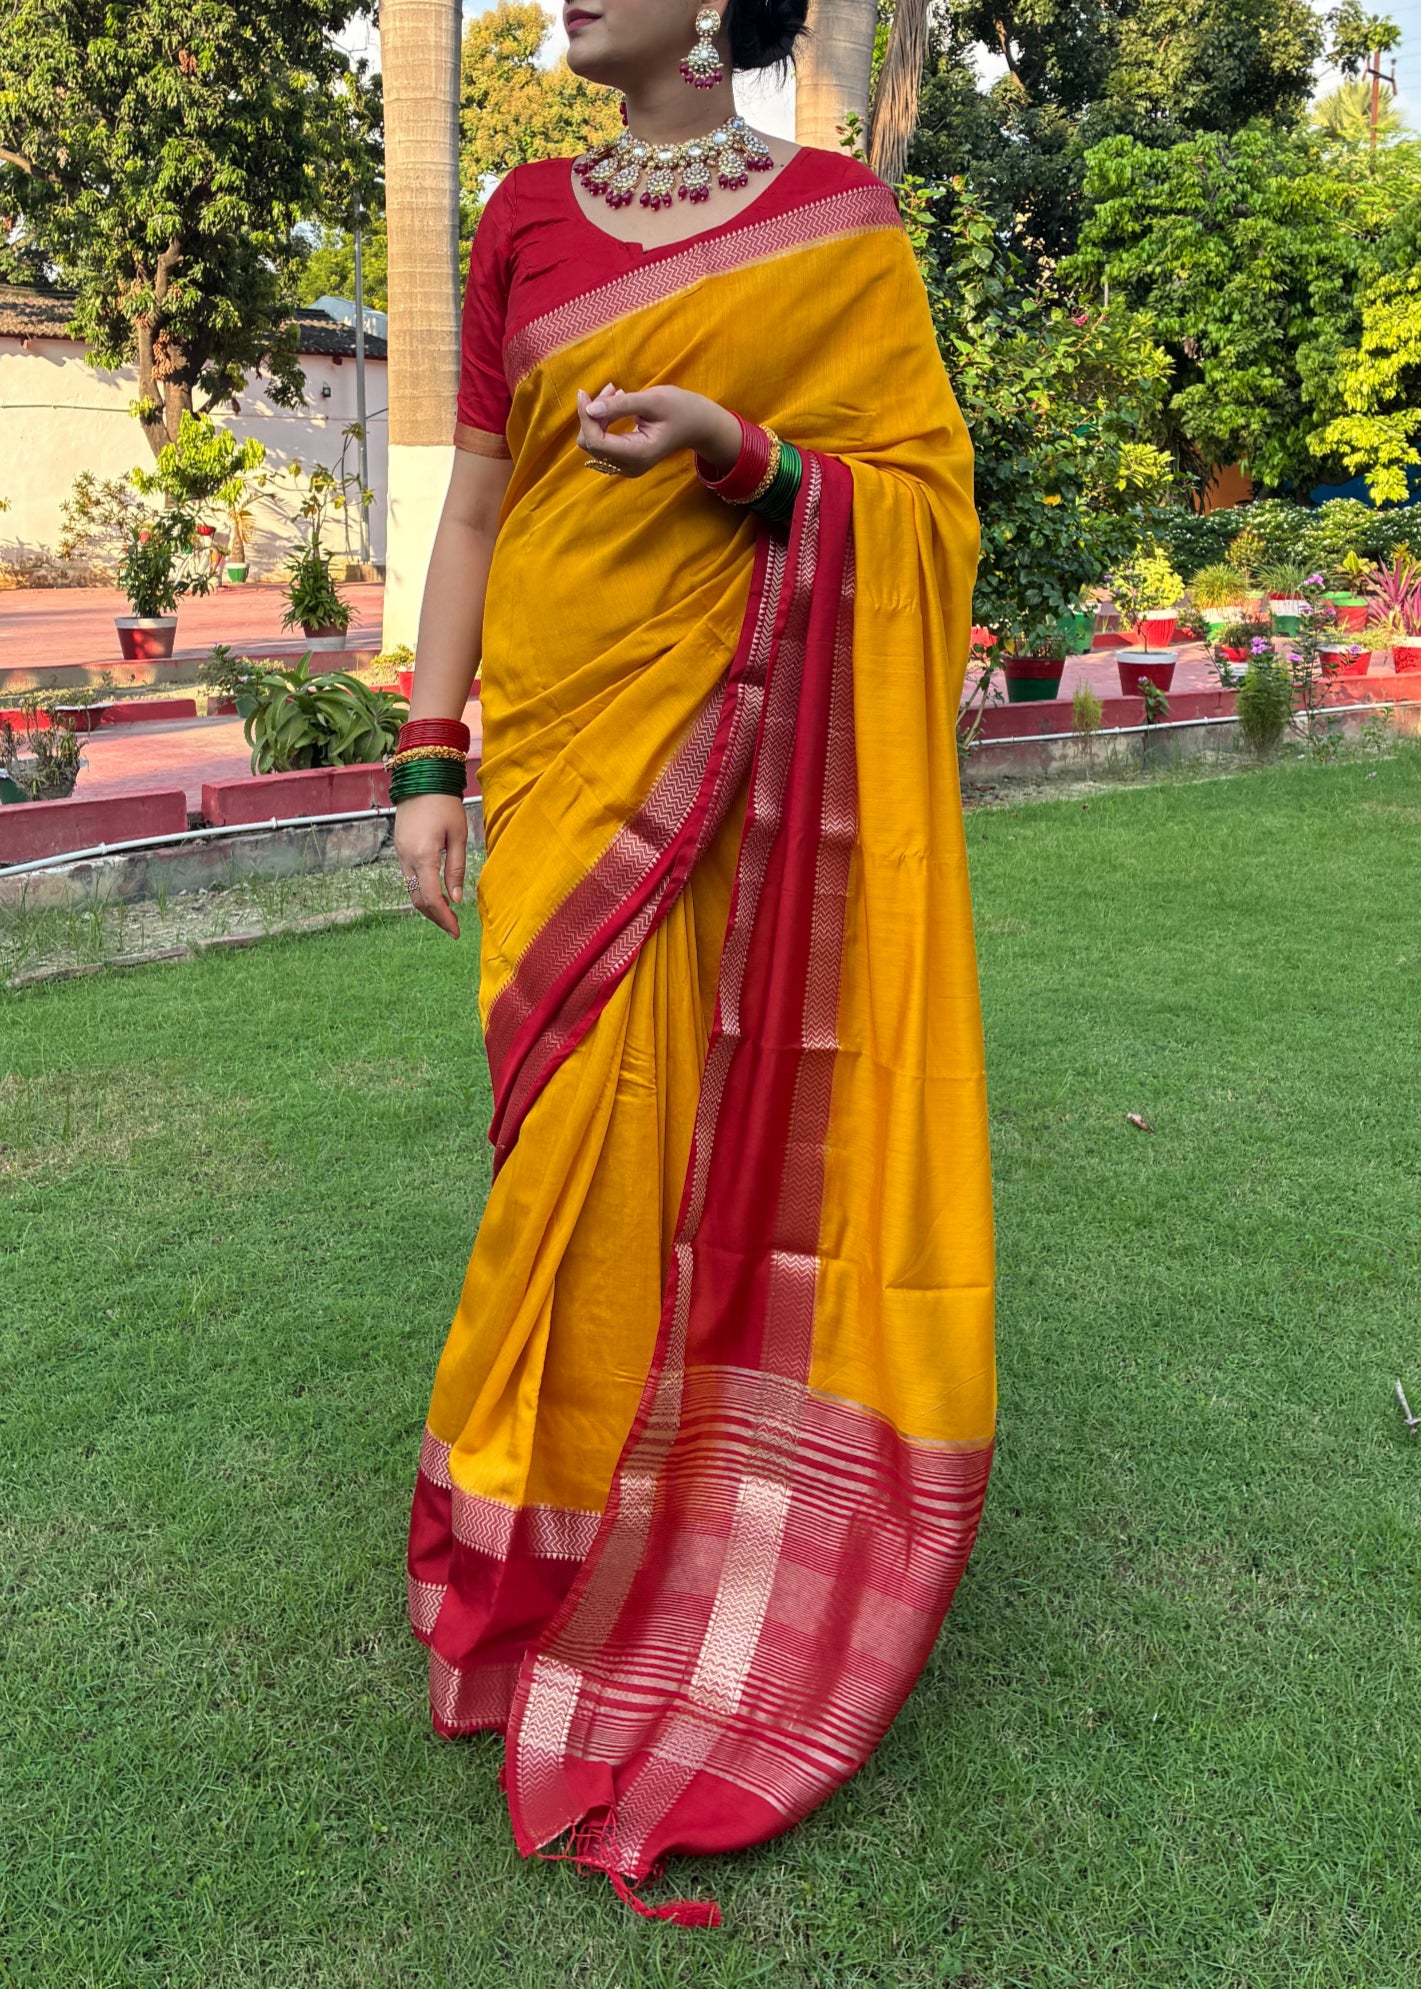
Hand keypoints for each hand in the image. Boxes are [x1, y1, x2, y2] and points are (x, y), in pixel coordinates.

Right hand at [393, 793, 467, 937]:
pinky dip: (421, 891)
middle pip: (417, 900)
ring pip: (410, 891)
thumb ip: (456, 869)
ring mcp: (400, 854)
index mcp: (423, 856)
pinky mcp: (400, 849)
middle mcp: (407, 858)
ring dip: (428, 906)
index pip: (430, 898)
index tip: (456, 930)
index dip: (444, 918)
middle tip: (453, 928)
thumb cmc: (445, 804)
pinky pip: (409, 878)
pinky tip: (437, 894)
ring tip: (447, 915)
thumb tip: (455, 899)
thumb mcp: (458, 835)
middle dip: (436, 917)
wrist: (422, 778)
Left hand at [576, 383, 741, 478]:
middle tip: (611, 388)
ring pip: (594, 442)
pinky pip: (602, 442)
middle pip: (591, 443)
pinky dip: (603, 421)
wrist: (698, 424)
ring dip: (598, 415)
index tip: (584, 393)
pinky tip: (616, 402)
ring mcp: (626, 466)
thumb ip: (621, 405)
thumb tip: (591, 408)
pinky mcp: (624, 460)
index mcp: (638, 454)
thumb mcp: (653, 400)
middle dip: (593, 414)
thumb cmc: (681, 409)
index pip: (597, 441)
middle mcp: (629, 466)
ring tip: (615, 392)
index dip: (586, 418)